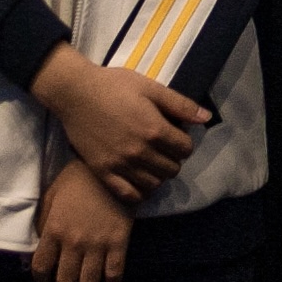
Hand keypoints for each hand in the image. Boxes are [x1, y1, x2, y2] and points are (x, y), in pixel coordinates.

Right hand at [31, 45, 209, 201]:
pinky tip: (139, 180)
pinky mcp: (103, 173)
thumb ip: (180, 104)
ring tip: (151, 162)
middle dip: (173, 158)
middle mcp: (140, 152)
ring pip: (154, 184)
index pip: (185, 149)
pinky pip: (129, 195)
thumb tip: (206, 117)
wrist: (75, 93)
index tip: (175, 135)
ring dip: (158, 175)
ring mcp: (121, 165)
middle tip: (163, 147)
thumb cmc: (114, 85)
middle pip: (172, 169)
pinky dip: (139, 192)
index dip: (184, 142)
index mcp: (155, 130)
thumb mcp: (150, 87)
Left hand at [33, 160, 132, 281]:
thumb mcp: (51, 196)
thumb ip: (43, 222)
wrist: (109, 169)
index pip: (41, 268)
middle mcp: (73, 242)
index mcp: (53, 230)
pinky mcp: (119, 242)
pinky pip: (114, 274)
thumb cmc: (76, 180)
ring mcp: (97, 244)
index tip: (45, 278)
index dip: (41, 278)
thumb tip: (38, 244)